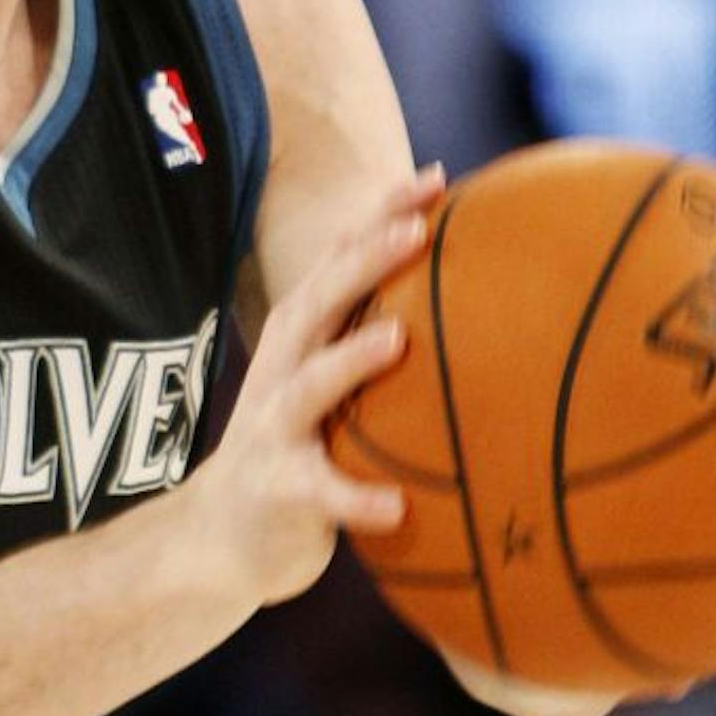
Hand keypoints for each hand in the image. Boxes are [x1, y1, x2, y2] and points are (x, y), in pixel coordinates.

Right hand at [188, 164, 445, 609]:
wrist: (223, 536)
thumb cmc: (304, 449)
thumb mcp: (333, 388)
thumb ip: (384, 345)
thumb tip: (493, 314)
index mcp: (304, 337)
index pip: (341, 260)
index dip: (382, 215)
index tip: (437, 178)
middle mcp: (283, 370)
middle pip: (317, 300)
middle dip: (362, 260)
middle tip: (418, 229)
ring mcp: (274, 429)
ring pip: (308, 386)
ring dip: (349, 360)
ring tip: (397, 339)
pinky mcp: (278, 491)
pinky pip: (320, 494)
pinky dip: (355, 499)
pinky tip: (396, 507)